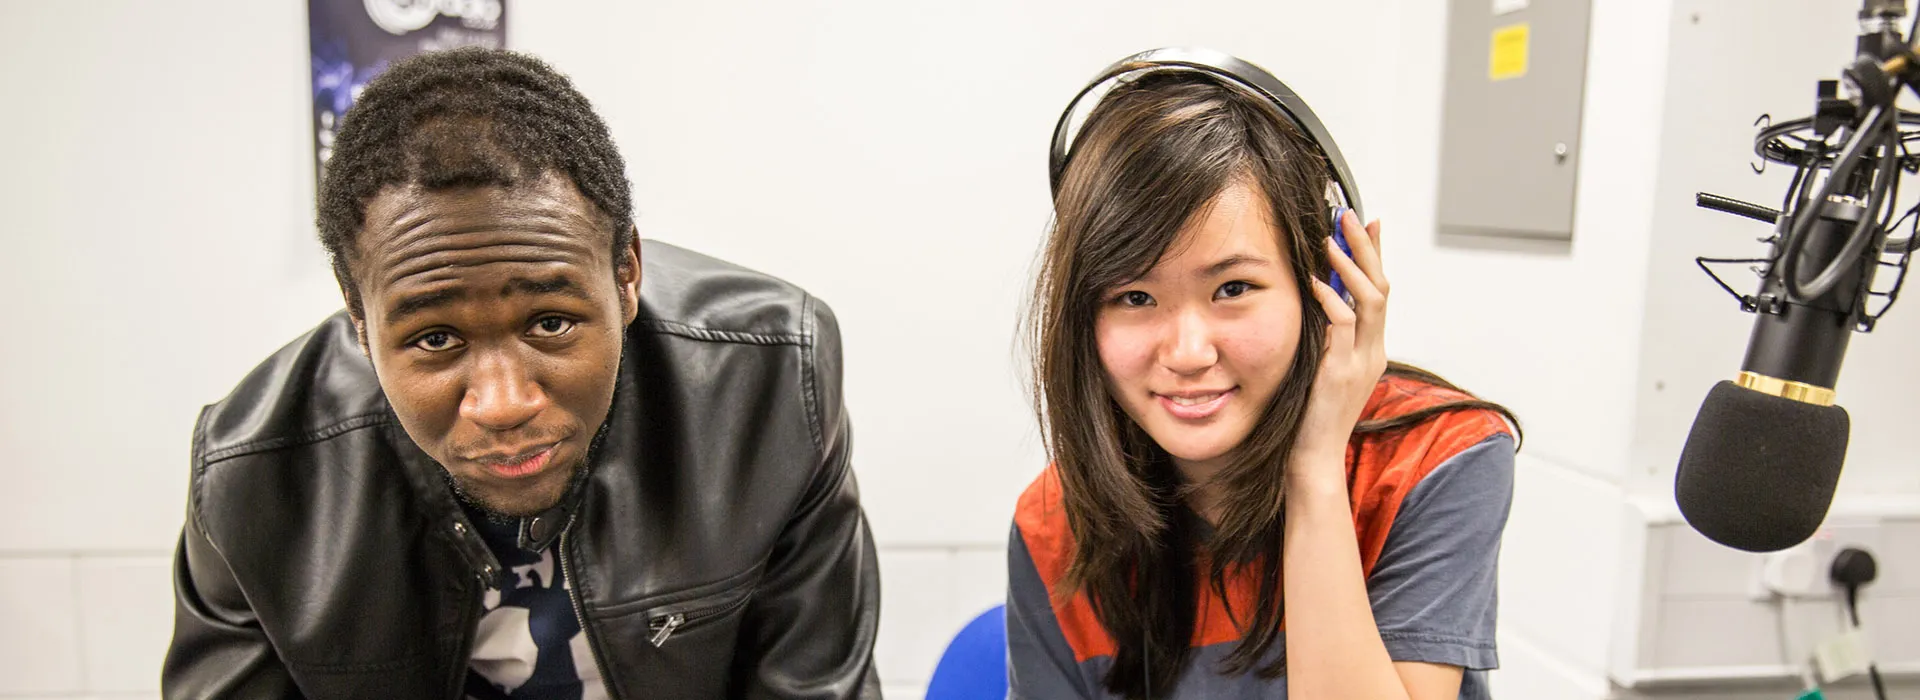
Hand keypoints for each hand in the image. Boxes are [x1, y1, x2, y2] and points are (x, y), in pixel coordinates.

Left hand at [1289, 209, 1388, 485]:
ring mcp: (1361, 362)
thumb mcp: (1319, 367)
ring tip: (1331, 239)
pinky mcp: (1342, 372)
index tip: (1368, 223)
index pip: (1379, 291)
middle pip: (1382, 287)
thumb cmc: (1307, 417)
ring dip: (1351, 266)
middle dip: (1367, 248)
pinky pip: (1344, 325)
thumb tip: (1312, 302)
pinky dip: (1330, 299)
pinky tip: (1313, 281)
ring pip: (1371, 300)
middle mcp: (1373, 351)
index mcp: (1370, 349)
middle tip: (1349, 215)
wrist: (1312, 459)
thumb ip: (1324, 337)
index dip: (1376, 255)